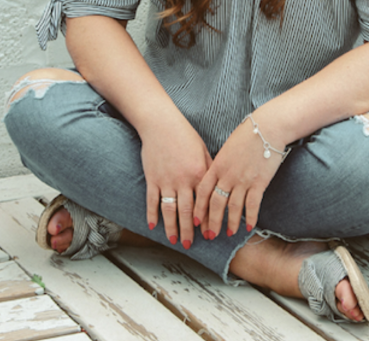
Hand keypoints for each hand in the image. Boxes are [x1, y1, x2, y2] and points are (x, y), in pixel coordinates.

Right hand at [139, 111, 211, 248]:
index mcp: (199, 173)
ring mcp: (166, 180)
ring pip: (169, 210)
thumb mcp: (203, 151)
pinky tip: (154, 226)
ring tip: (175, 240)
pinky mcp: (152, 178)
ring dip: (172, 228)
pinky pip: (152, 201)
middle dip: (190, 230)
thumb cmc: (184, 135)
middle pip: (187, 211)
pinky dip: (152, 215)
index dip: (207, 220)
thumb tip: (216, 187)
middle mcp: (183, 180)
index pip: (205, 202)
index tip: (209, 233)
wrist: (161, 124)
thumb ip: (209, 170)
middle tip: (191, 245)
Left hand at [194, 115, 285, 238]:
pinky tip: (248, 226)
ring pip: (233, 207)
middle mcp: (228, 175)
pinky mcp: (259, 182)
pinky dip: (250, 217)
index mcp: (217, 165)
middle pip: (216, 203)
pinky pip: (252, 204)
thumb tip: (215, 176)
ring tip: (229, 233)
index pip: (203, 191)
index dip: (199, 208)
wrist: (267, 128)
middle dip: (212, 222)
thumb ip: (220, 164)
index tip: (195, 221)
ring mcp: (243, 180)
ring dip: (230, 223)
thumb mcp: (227, 148)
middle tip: (209, 236)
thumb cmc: (247, 134)